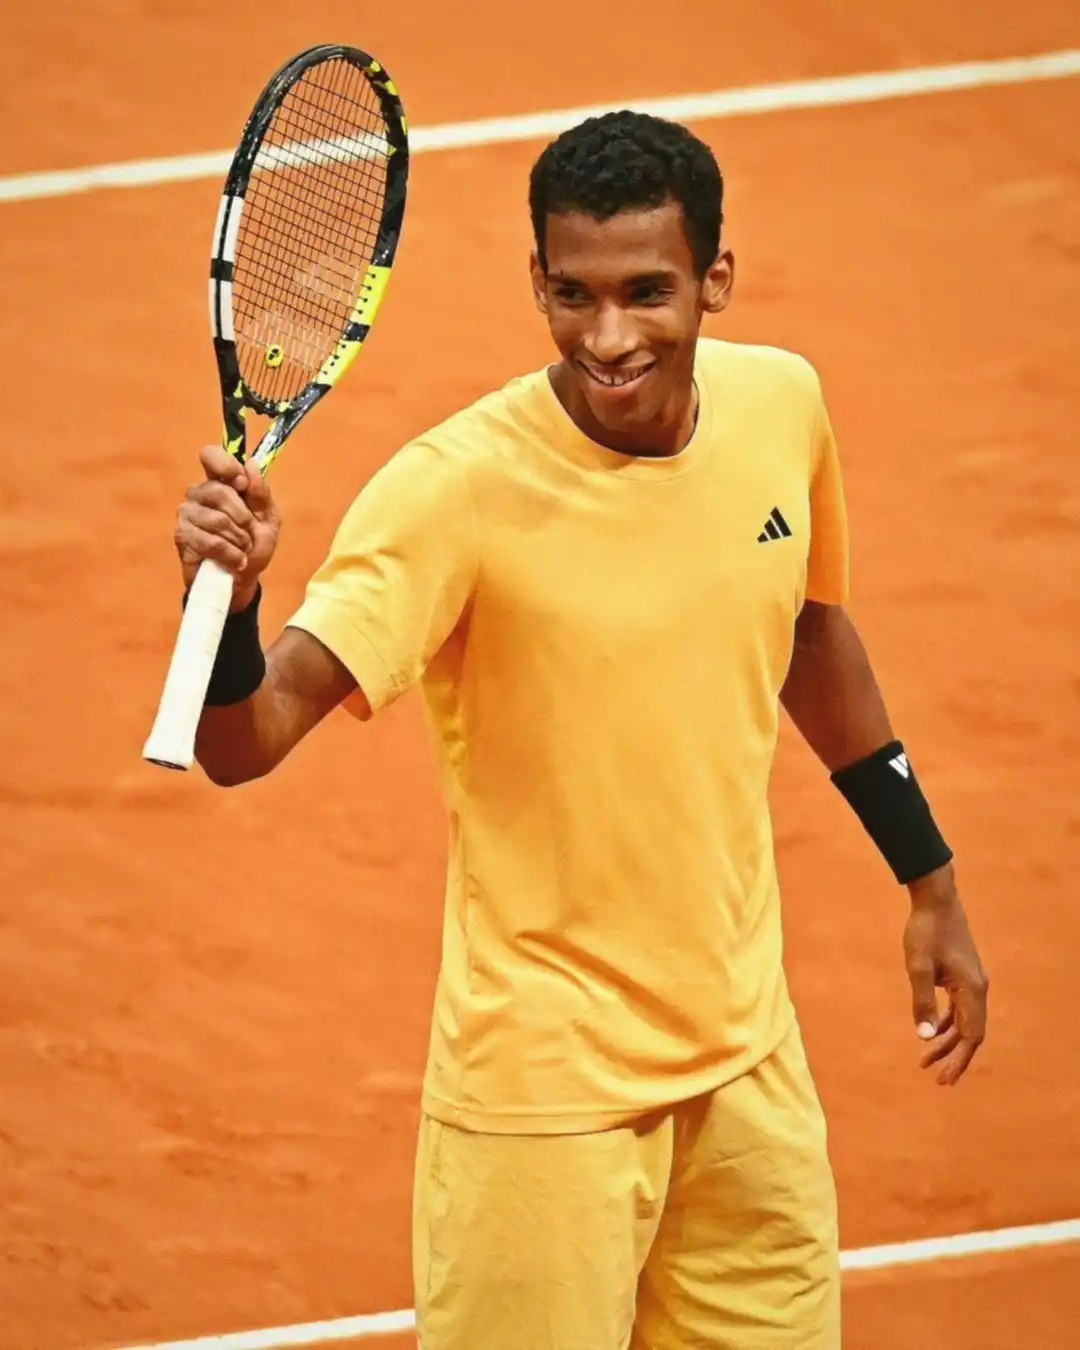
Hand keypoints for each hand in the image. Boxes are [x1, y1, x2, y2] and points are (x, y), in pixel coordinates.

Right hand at [175, 444, 280, 610]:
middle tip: (249, 532)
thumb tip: (251, 464)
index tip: (242, 484)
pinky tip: (235, 561)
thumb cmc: (254, 545)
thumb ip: (261, 493)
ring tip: (242, 549)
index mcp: (220, 482)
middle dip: (243, 516)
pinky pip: (209, 541)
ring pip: (216, 519)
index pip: (211, 455)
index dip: (226, 466)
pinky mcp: (182, 536)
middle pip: (219, 491)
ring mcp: (187, 514)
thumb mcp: (268, 519)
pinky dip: (229, 554)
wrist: (243, 579)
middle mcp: (199, 493)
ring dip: (238, 539)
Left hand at [903, 863, 988, 1085]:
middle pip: (970, 1033)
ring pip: (964, 1021)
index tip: (945, 1079)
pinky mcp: (963, 975)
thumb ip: (920, 1001)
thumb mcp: (917, 967)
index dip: (959, 1060)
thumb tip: (922, 1037)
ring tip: (925, 1060)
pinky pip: (959, 1008)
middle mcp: (978, 988)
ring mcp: (972, 982)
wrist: (935, 900)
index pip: (971, 1035)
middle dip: (954, 1057)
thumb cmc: (925, 931)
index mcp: (972, 989)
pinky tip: (929, 1031)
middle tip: (937, 1080)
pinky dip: (946, 1022)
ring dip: (947, 1041)